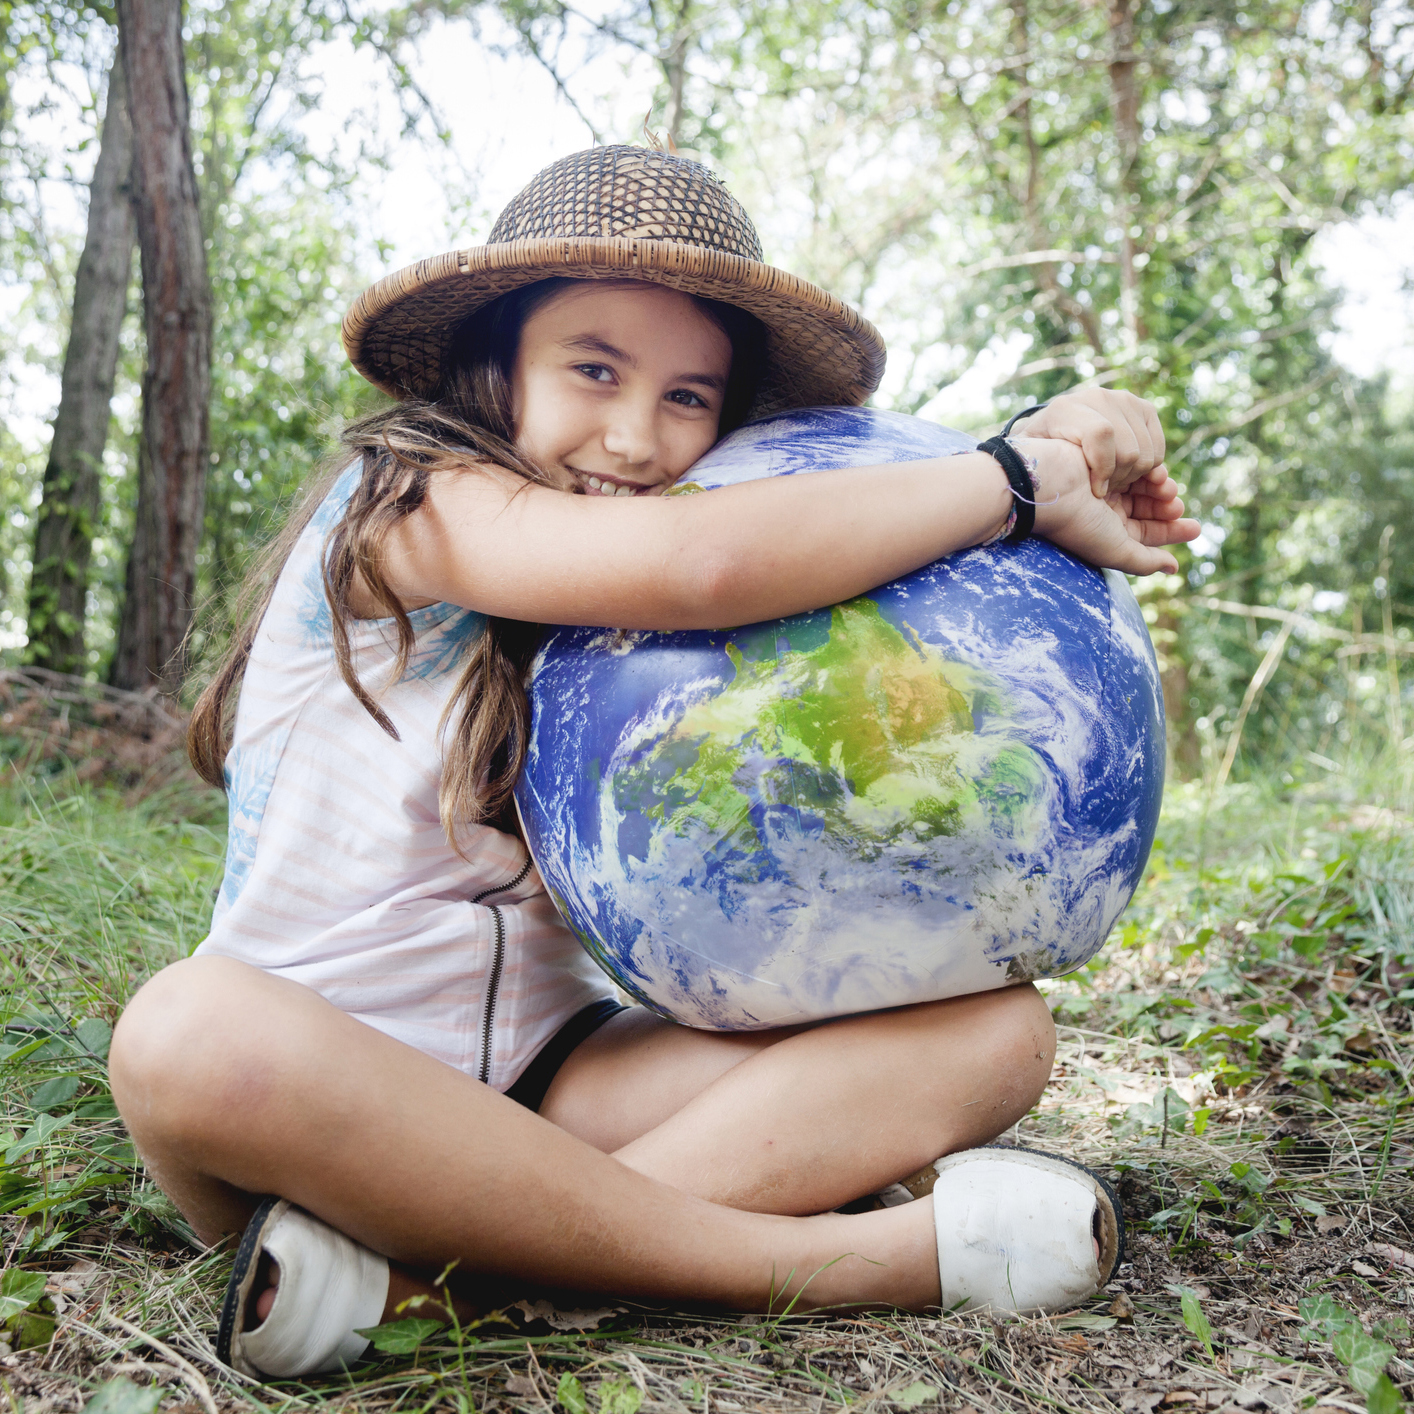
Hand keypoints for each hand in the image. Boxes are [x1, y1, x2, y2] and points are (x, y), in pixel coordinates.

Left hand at [1010, 388, 1165, 499]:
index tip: (1096, 493)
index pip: (1101, 434)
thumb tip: (1029, 477)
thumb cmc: (1039, 457)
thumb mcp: (1028, 463)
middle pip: (1129, 449)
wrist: (1054, 435)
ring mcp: (1122, 399)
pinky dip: (1148, 466)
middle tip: (1102, 489)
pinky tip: (1126, 471)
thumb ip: (1030, 465)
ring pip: (1146, 452)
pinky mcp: (1143, 409)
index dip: (1103, 469)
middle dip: (1118, 479)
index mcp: (1063, 410)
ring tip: (1111, 480)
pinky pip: (1158, 447)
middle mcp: (1095, 397)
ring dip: (1133, 475)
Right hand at [1021, 438, 1199, 575]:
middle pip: (1146, 508)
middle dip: (1166, 507)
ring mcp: (1104, 483)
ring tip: (1167, 488)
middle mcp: (1104, 509)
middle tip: (1178, 505)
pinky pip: (1136, 463)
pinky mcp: (1104, 460)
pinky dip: (1148, 469)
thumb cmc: (1077, 522)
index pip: (1144, 532)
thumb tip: (1174, 567)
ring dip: (1160, 488)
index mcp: (1104, 532)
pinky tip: (1154, 473)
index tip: (1195, 527)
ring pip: (1143, 485)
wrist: (1047, 487)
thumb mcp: (1116, 549)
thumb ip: (1144, 561)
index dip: (1171, 530)